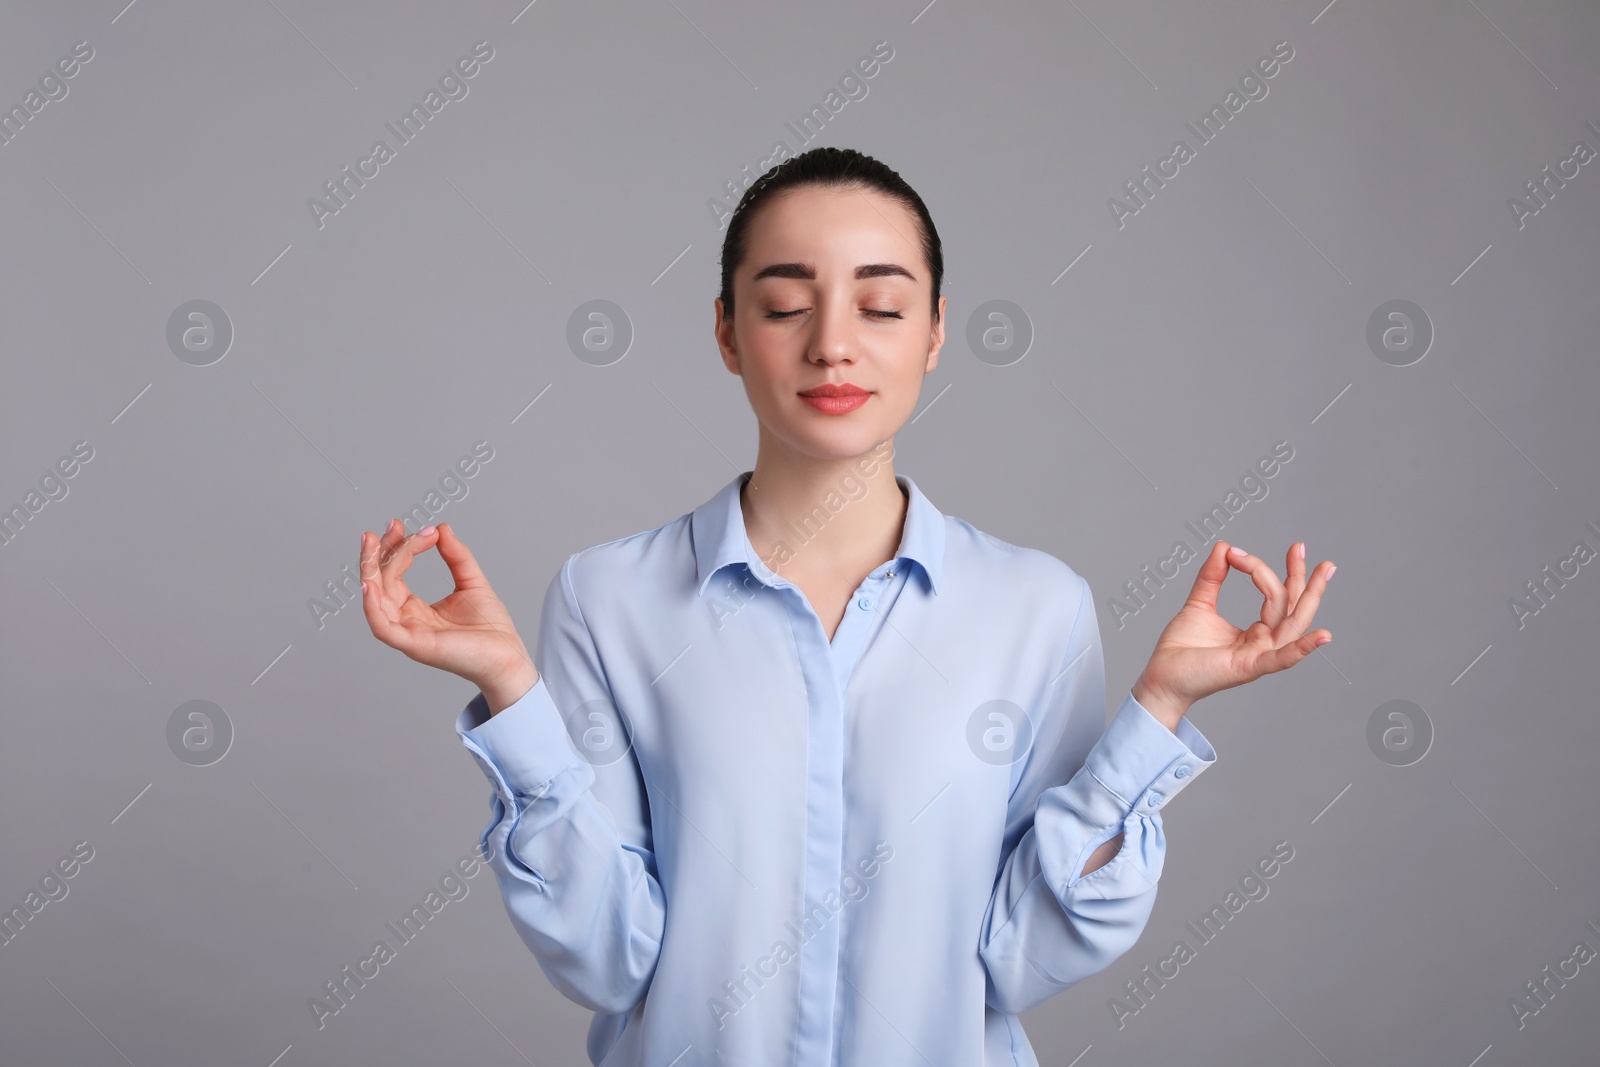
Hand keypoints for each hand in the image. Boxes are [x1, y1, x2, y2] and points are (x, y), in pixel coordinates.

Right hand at [359, 519, 537, 709]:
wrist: (508, 657)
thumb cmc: (490, 628)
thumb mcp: (471, 582)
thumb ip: (456, 556)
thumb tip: (441, 528)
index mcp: (414, 608)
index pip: (394, 574)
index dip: (400, 548)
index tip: (421, 529)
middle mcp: (406, 620)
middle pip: (380, 582)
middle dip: (381, 552)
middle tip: (391, 525)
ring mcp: (408, 633)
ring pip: (376, 599)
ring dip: (372, 569)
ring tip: (375, 543)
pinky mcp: (415, 646)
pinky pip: (382, 628)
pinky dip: (372, 606)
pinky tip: (371, 584)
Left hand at [1131, 540, 1333, 729]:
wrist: (1161, 675)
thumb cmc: (1181, 648)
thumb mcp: (1199, 604)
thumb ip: (1212, 577)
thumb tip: (1224, 546)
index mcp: (1256, 631)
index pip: (1274, 596)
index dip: (1259, 569)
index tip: (1234, 552)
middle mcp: (1263, 643)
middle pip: (1291, 607)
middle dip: (1301, 577)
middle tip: (1301, 547)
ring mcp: (1259, 656)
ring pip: (1291, 624)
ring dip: (1309, 597)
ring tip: (1324, 571)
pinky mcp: (1248, 668)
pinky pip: (1281, 659)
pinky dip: (1302, 648)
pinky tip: (1322, 636)